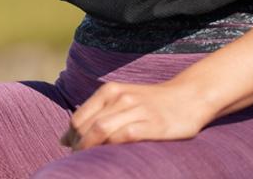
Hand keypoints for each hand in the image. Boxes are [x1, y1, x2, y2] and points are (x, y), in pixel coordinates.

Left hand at [58, 80, 214, 151]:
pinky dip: (114, 147)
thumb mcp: (120, 100)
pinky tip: (113, 157)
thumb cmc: (151, 103)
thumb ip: (94, 116)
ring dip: (93, 149)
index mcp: (110, 91)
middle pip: (88, 126)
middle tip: (80, 161)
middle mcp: (121, 98)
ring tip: (92, 162)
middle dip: (80, 147)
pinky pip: (126, 136)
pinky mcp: (153, 124)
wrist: (189, 97)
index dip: (72, 139)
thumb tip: (63, 140)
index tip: (74, 152)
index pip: (79, 119)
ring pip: (103, 130)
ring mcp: (138, 110)